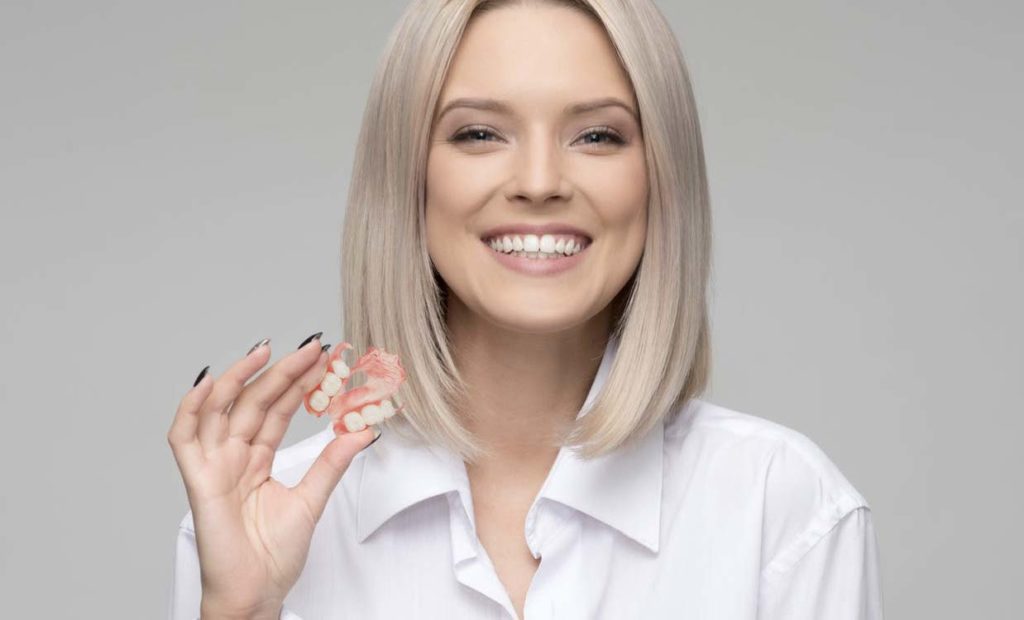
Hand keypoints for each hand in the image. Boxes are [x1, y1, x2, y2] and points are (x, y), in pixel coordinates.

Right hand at [167, 334, 377, 617]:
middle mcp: (232, 457)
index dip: (298, 382)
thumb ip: (332, 462)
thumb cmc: (273, 555)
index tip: (324, 358)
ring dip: (241, 377)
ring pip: (220, 409)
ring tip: (267, 351)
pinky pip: (184, 438)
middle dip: (281, 372)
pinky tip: (209, 383)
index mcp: (255, 460)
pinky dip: (191, 408)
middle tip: (311, 347)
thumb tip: (363, 429)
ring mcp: (213, 466)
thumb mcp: (312, 499)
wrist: (256, 592)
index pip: (277, 409)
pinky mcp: (198, 481)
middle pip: (255, 402)